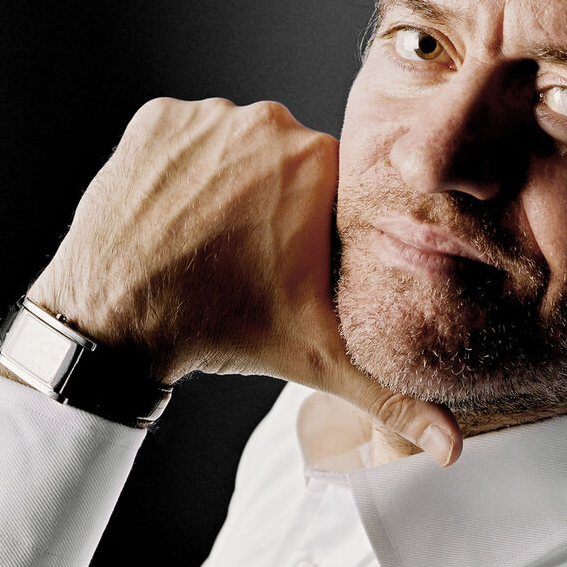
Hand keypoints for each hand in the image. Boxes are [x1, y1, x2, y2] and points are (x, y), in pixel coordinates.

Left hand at [27, 97, 460, 463]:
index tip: (293, 257)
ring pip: (232, 145)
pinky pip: (182, 134)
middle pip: (283, 158)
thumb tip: (452, 450)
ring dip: (225, 181)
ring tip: (208, 236)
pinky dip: (178, 166)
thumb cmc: (219, 328)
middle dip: (270, 201)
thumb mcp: (317, 359)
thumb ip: (392, 399)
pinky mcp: (155, 117)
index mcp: (319, 162)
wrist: (114, 315)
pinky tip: (174, 212)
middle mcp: (267, 123)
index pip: (334, 184)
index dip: (315, 224)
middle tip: (249, 255)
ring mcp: (206, 115)